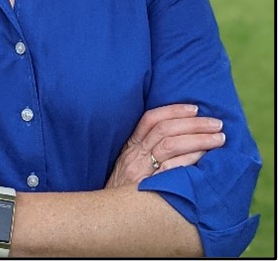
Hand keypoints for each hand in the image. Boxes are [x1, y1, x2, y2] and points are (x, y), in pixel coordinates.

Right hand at [105, 104, 224, 187]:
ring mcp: (141, 171)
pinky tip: (205, 155)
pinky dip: (190, 158)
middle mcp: (135, 155)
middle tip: (216, 123)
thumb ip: (144, 152)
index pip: (150, 119)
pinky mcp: (149, 187)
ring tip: (218, 139)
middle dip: (193, 123)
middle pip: (165, 129)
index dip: (173, 110)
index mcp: (130, 147)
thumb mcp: (126, 166)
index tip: (194, 108)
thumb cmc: (122, 193)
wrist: (107, 218)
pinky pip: (172, 167)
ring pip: (170, 144)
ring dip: (198, 138)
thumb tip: (175, 137)